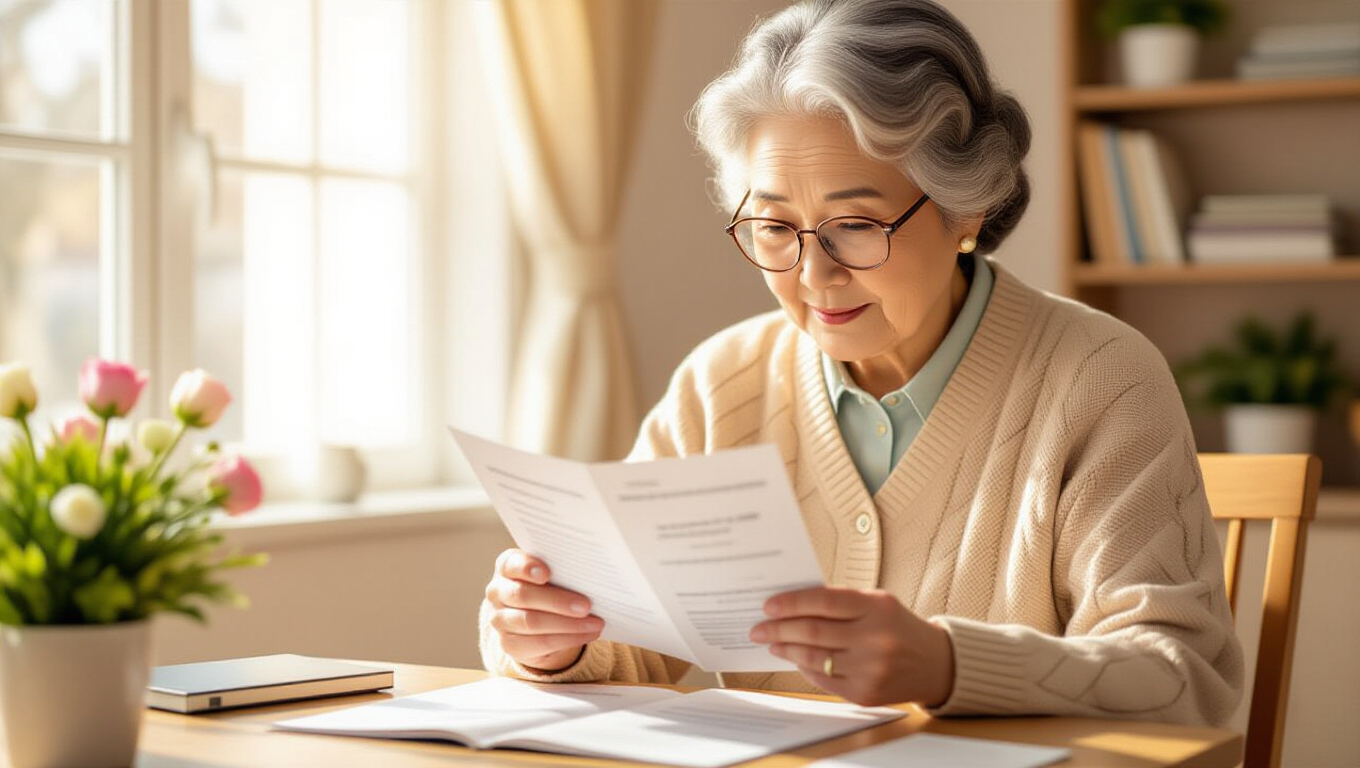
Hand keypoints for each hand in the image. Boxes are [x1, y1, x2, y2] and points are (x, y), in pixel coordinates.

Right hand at [484, 549, 603, 671]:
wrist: (535, 618)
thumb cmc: (549, 586)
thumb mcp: (553, 574)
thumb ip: (562, 570)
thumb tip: (591, 574)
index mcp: (507, 567)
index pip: (511, 564)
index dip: (527, 568)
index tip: (546, 573)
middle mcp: (497, 592)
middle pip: (523, 596)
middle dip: (557, 601)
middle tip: (586, 605)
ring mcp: (500, 620)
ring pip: (532, 622)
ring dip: (568, 624)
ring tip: (595, 623)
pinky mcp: (509, 644)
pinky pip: (539, 643)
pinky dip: (568, 639)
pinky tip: (587, 634)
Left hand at [749, 587, 953, 706]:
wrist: (934, 663)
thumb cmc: (898, 626)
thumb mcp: (877, 603)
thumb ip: (840, 602)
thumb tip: (791, 605)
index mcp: (877, 608)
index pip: (824, 602)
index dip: (791, 603)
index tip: (768, 605)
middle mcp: (875, 639)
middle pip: (813, 632)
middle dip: (778, 629)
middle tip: (758, 627)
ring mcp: (870, 669)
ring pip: (813, 658)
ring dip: (786, 649)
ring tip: (772, 642)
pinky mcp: (865, 694)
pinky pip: (823, 679)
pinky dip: (804, 668)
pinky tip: (794, 659)